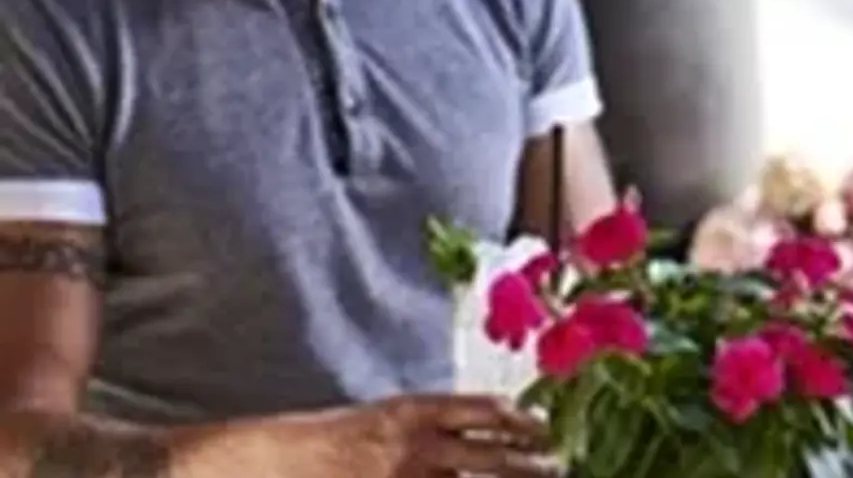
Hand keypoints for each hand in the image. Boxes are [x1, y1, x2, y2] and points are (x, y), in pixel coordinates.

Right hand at [262, 394, 560, 477]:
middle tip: (559, 467)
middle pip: (490, 458)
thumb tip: (482, 430)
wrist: (267, 462)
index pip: (482, 412)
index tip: (546, 430)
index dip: (521, 423)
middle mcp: (413, 447)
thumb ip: (428, 424)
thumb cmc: (324, 441)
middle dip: (530, 466)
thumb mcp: (380, 419)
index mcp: (410, 412)